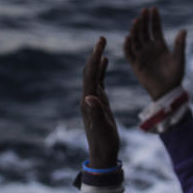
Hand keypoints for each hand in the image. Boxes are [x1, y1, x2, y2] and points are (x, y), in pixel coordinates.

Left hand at [80, 36, 119, 168]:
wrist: (102, 154)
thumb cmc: (104, 143)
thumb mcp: (103, 128)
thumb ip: (97, 112)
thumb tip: (89, 96)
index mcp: (88, 102)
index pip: (90, 75)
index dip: (95, 58)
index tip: (100, 44)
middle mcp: (88, 98)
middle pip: (89, 71)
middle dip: (94, 54)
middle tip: (101, 38)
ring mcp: (92, 99)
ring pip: (93, 74)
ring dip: (97, 59)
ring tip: (101, 44)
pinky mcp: (99, 102)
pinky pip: (99, 82)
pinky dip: (101, 70)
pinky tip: (105, 61)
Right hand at [123, 7, 186, 99]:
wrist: (168, 91)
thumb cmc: (175, 76)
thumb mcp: (179, 59)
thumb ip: (180, 45)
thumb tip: (184, 30)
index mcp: (160, 45)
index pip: (155, 28)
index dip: (154, 19)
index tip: (153, 8)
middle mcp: (149, 48)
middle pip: (144, 31)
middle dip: (144, 21)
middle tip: (144, 11)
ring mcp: (142, 55)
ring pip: (136, 40)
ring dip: (135, 30)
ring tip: (136, 21)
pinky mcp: (136, 65)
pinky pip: (129, 53)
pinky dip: (128, 46)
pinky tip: (128, 37)